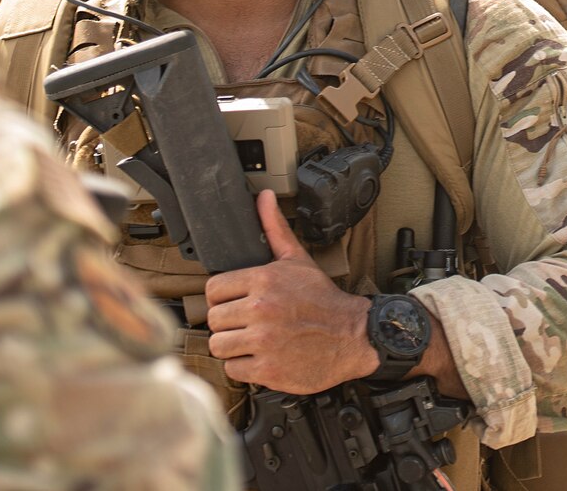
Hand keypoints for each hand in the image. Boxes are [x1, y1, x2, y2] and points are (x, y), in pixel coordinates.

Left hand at [205, 190, 376, 392]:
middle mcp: (261, 309)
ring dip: (233, 346)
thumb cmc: (323, 299)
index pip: (213, 290)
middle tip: (247, 323)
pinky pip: (233, 370)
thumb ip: (274, 229)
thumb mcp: (298, 260)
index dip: (223, 298)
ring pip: (219, 346)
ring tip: (252, 341)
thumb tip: (263, 197)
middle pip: (214, 319)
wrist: (354, 335)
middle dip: (228, 323)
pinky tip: (261, 357)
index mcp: (264, 280)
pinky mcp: (267, 369)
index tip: (236, 303)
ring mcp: (264, 341)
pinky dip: (244, 367)